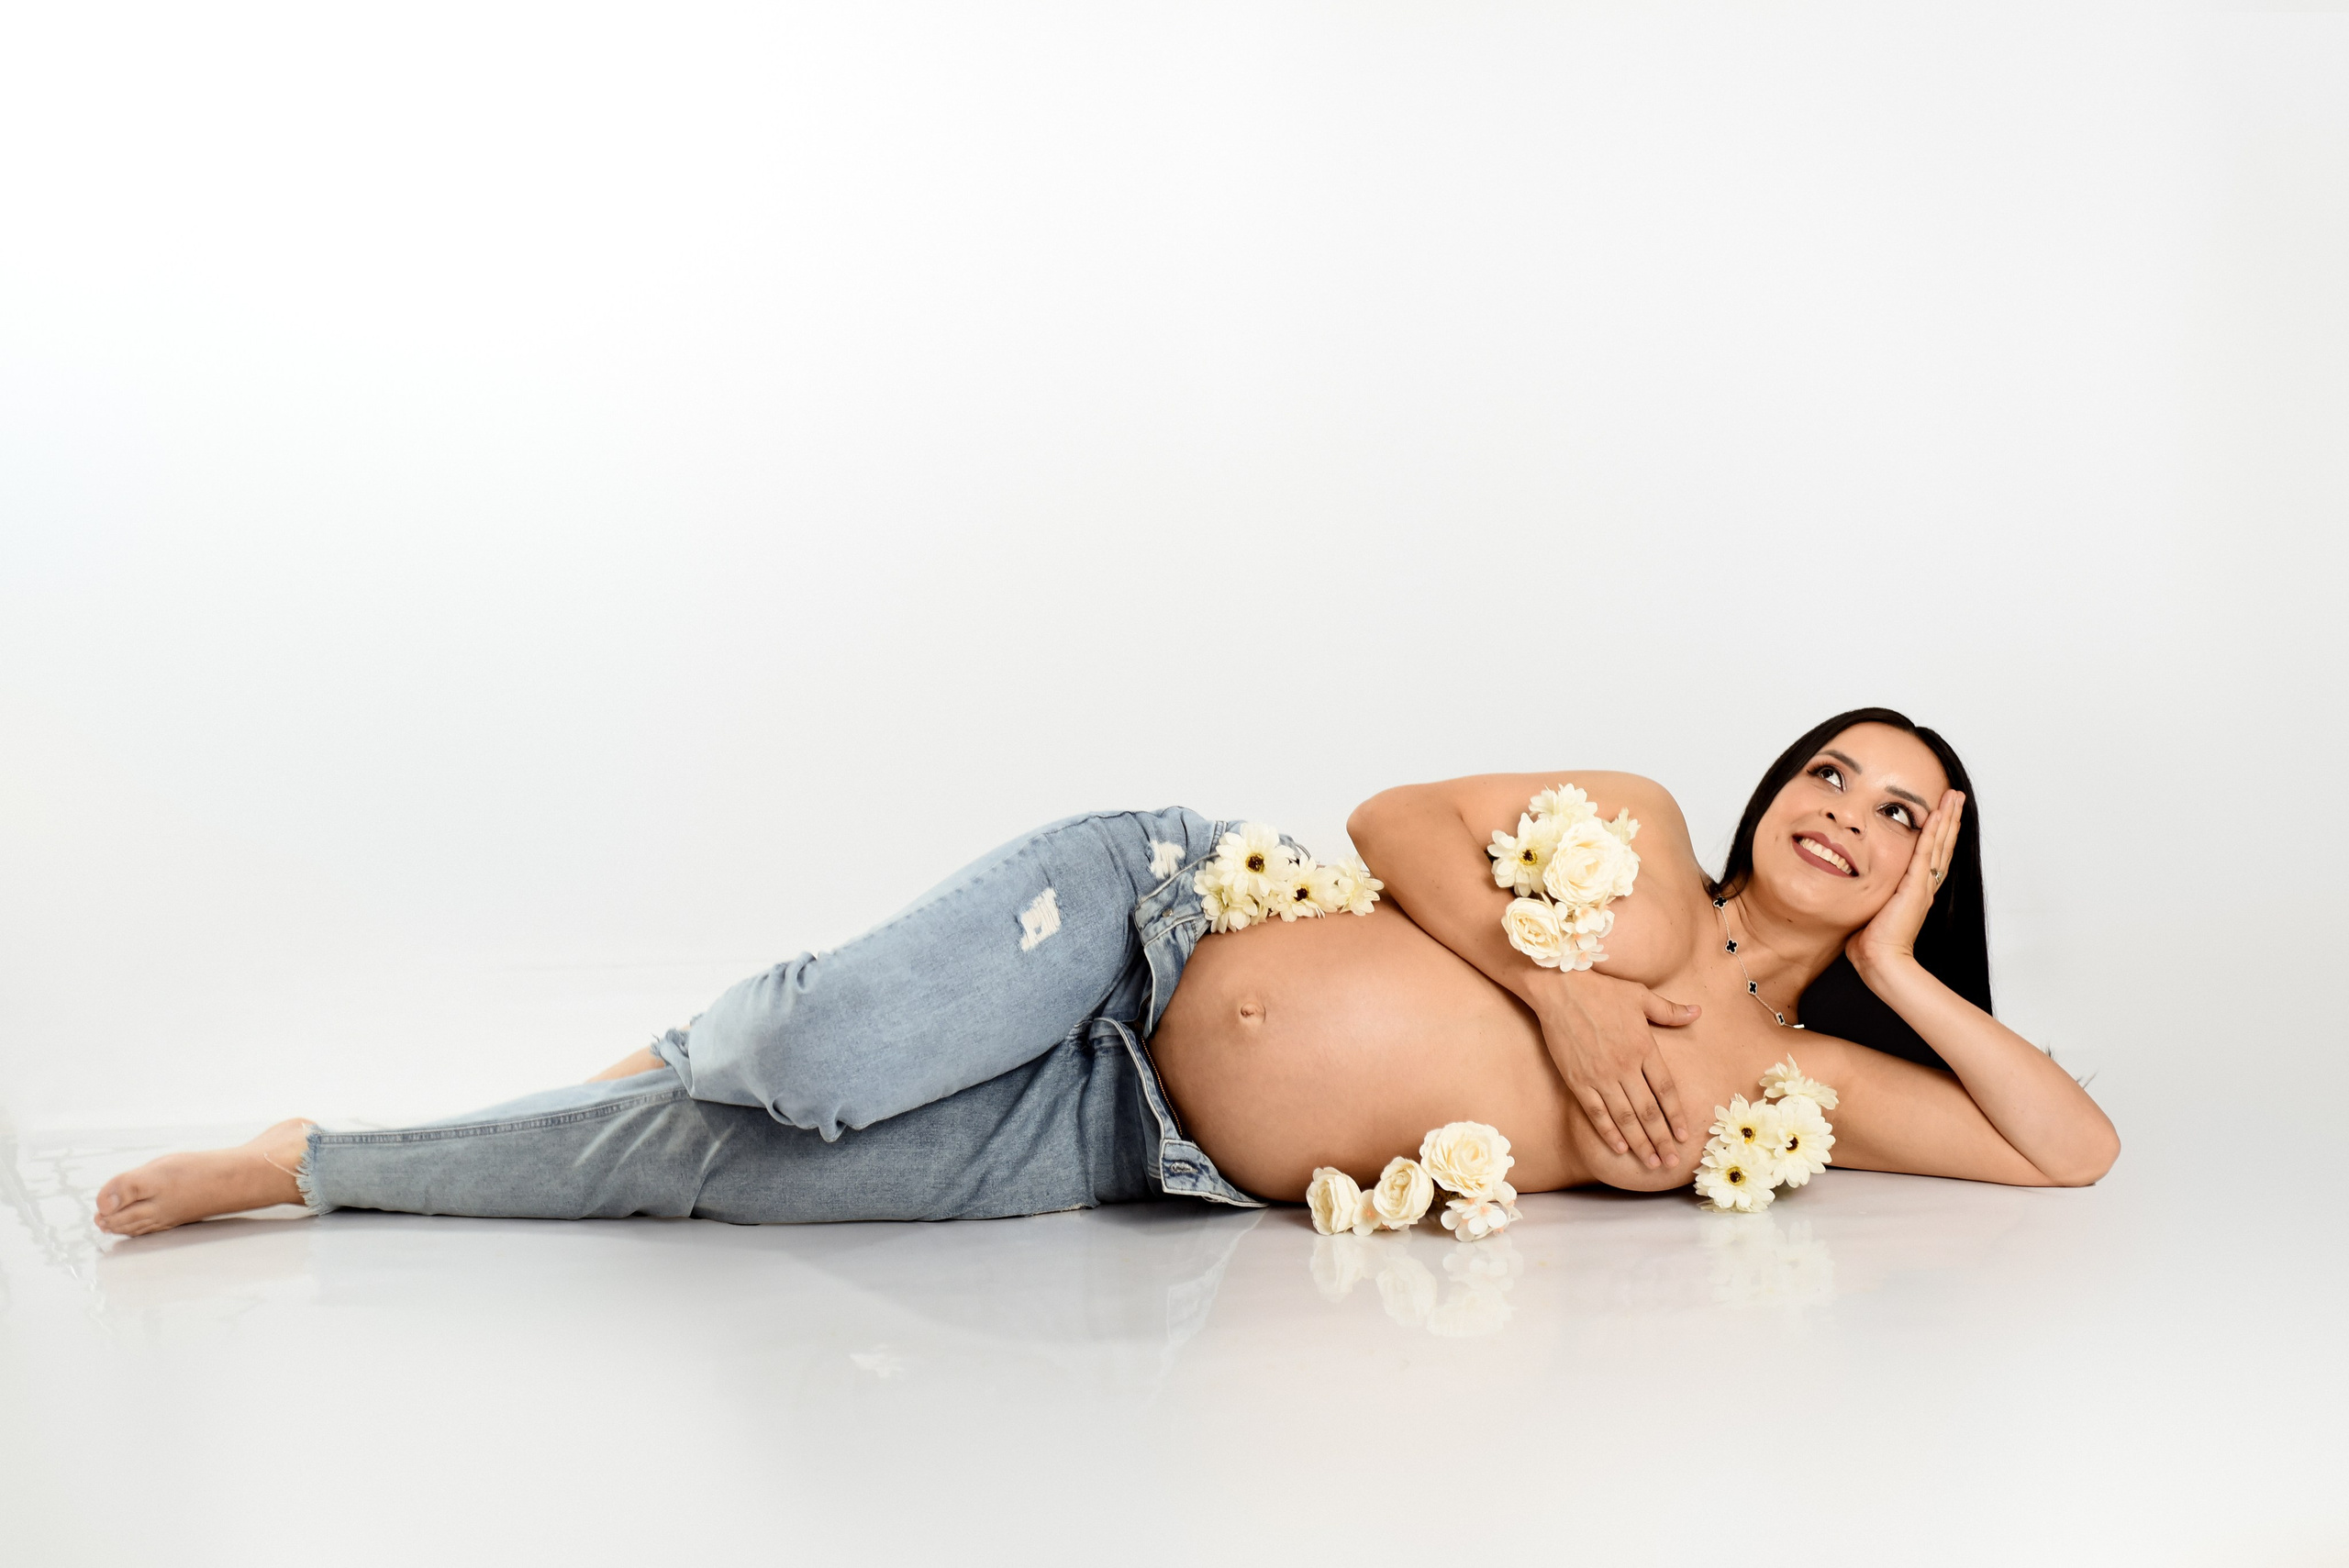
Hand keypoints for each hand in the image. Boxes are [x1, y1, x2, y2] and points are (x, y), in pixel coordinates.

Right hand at [1534, 971, 1699, 1167]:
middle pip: (1648, 1111)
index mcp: (1644, 1047)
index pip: (1666, 1090)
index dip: (1676, 1115)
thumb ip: (1670, 1010)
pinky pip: (1596, 1112)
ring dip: (1639, 1143)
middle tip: (1671, 1161)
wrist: (1559, 987)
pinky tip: (1619, 1148)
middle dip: (1661, 1139)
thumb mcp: (1640, 995)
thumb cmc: (1601, 989)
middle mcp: (1625, 1066)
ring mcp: (1600, 1075)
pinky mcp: (1577, 1079)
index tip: (1684, 1135)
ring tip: (1650, 1162)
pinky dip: (1608, 1132)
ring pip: (1624, 1117)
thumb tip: (1698, 1012)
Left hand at [1849, 788, 1965, 973]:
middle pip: (1942, 844)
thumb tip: (1851, 893)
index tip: (1941, 812)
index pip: (1930, 854)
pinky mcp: (1916, 887)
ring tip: (1955, 796)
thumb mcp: (1869, 912)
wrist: (1880, 962)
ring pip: (1939, 843)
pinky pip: (1927, 852)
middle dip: (1949, 818)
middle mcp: (1924, 886)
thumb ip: (1867, 899)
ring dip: (1947, 818)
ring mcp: (1922, 885)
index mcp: (1915, 891)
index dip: (1938, 833)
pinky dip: (1933, 832)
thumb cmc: (1870, 945)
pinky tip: (1939, 814)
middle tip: (1956, 795)